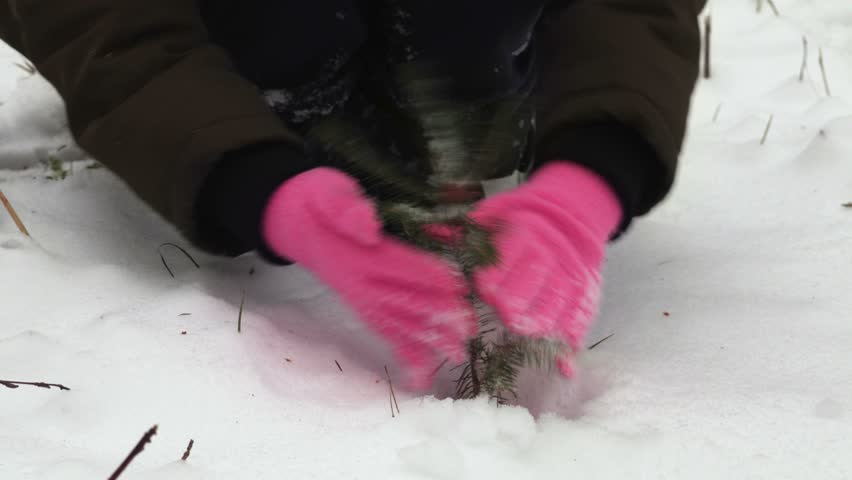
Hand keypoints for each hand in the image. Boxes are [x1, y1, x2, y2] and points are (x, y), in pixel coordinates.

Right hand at [261, 167, 476, 388]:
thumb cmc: (319, 200)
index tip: (461, 285)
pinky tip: (423, 376)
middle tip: (469, 328)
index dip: (431, 275)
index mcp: (357, 252)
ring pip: (397, 323)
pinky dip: (404, 354)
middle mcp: (359, 282)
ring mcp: (360, 298)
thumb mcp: (329, 192)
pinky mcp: (362, 306)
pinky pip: (384, 333)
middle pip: (403, 301)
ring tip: (457, 355)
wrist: (296, 221)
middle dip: (438, 316)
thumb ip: (346, 208)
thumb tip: (368, 227)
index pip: (399, 266)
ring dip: (428, 340)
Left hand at [469, 161, 621, 375]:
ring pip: (558, 304)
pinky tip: (563, 367)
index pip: (511, 258)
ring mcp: (570, 279)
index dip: (497, 275)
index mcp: (525, 235)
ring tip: (525, 331)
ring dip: (542, 321)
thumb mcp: (495, 211)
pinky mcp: (584, 297)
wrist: (572, 215)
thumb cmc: (523, 218)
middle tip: (506, 314)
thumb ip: (466, 227)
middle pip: (535, 282)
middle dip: (519, 300)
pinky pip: (580, 323)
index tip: (484, 288)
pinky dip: (572, 347)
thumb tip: (428, 229)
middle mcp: (550, 258)